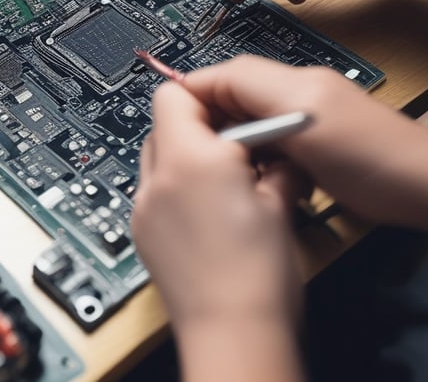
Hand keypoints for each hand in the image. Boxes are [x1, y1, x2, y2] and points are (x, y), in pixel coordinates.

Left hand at [132, 81, 301, 330]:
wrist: (231, 333)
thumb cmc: (257, 276)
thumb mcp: (280, 206)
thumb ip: (278, 166)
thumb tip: (282, 153)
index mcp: (190, 159)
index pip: (175, 93)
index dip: (204, 94)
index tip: (230, 106)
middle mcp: (158, 179)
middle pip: (164, 122)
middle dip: (200, 126)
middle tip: (238, 144)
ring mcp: (145, 209)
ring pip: (158, 156)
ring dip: (187, 156)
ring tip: (226, 180)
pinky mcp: (144, 234)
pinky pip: (155, 191)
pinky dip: (178, 187)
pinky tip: (209, 211)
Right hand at [177, 55, 427, 226]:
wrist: (426, 186)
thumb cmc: (368, 162)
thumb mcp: (303, 131)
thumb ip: (254, 105)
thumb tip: (211, 96)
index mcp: (293, 83)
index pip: (227, 74)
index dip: (195, 91)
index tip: (171, 118)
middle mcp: (300, 87)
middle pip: (237, 90)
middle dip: (213, 115)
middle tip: (196, 149)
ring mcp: (312, 108)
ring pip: (253, 113)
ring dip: (236, 134)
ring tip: (223, 162)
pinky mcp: (321, 132)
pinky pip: (274, 130)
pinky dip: (259, 147)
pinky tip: (258, 169)